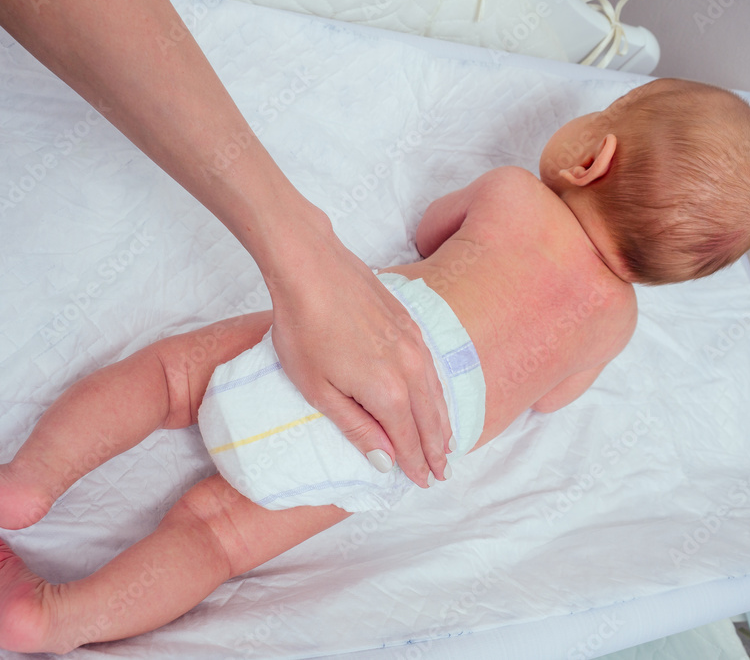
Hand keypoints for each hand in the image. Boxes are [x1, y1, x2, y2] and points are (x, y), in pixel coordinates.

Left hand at [267, 231, 451, 487]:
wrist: (310, 267)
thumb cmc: (303, 328)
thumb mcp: (319, 390)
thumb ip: (356, 427)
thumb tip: (385, 461)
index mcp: (388, 391)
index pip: (408, 439)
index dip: (415, 463)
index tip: (423, 483)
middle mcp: (410, 368)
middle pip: (430, 419)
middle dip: (436, 449)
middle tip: (442, 473)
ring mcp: (413, 342)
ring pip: (436, 393)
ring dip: (442, 422)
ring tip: (445, 444)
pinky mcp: (409, 322)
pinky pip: (432, 368)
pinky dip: (437, 392)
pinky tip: (434, 397)